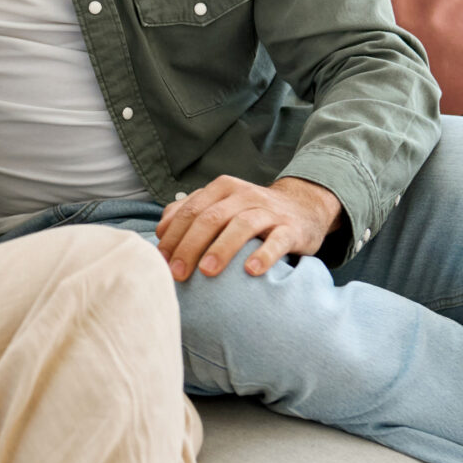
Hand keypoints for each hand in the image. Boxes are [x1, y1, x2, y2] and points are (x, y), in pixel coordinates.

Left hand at [156, 176, 344, 281]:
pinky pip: (277, 241)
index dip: (173, 236)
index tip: (160, 261)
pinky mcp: (291, 229)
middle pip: (211, 218)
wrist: (303, 207)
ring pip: (242, 225)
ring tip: (207, 272)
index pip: (191, 210)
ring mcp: (269, 211)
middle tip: (177, 273)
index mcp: (222, 188)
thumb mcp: (221, 205)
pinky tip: (251, 271)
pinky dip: (264, 255)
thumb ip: (189, 213)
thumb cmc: (251, 213)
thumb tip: (159, 231)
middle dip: (190, 246)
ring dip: (222, 249)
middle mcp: (244, 195)